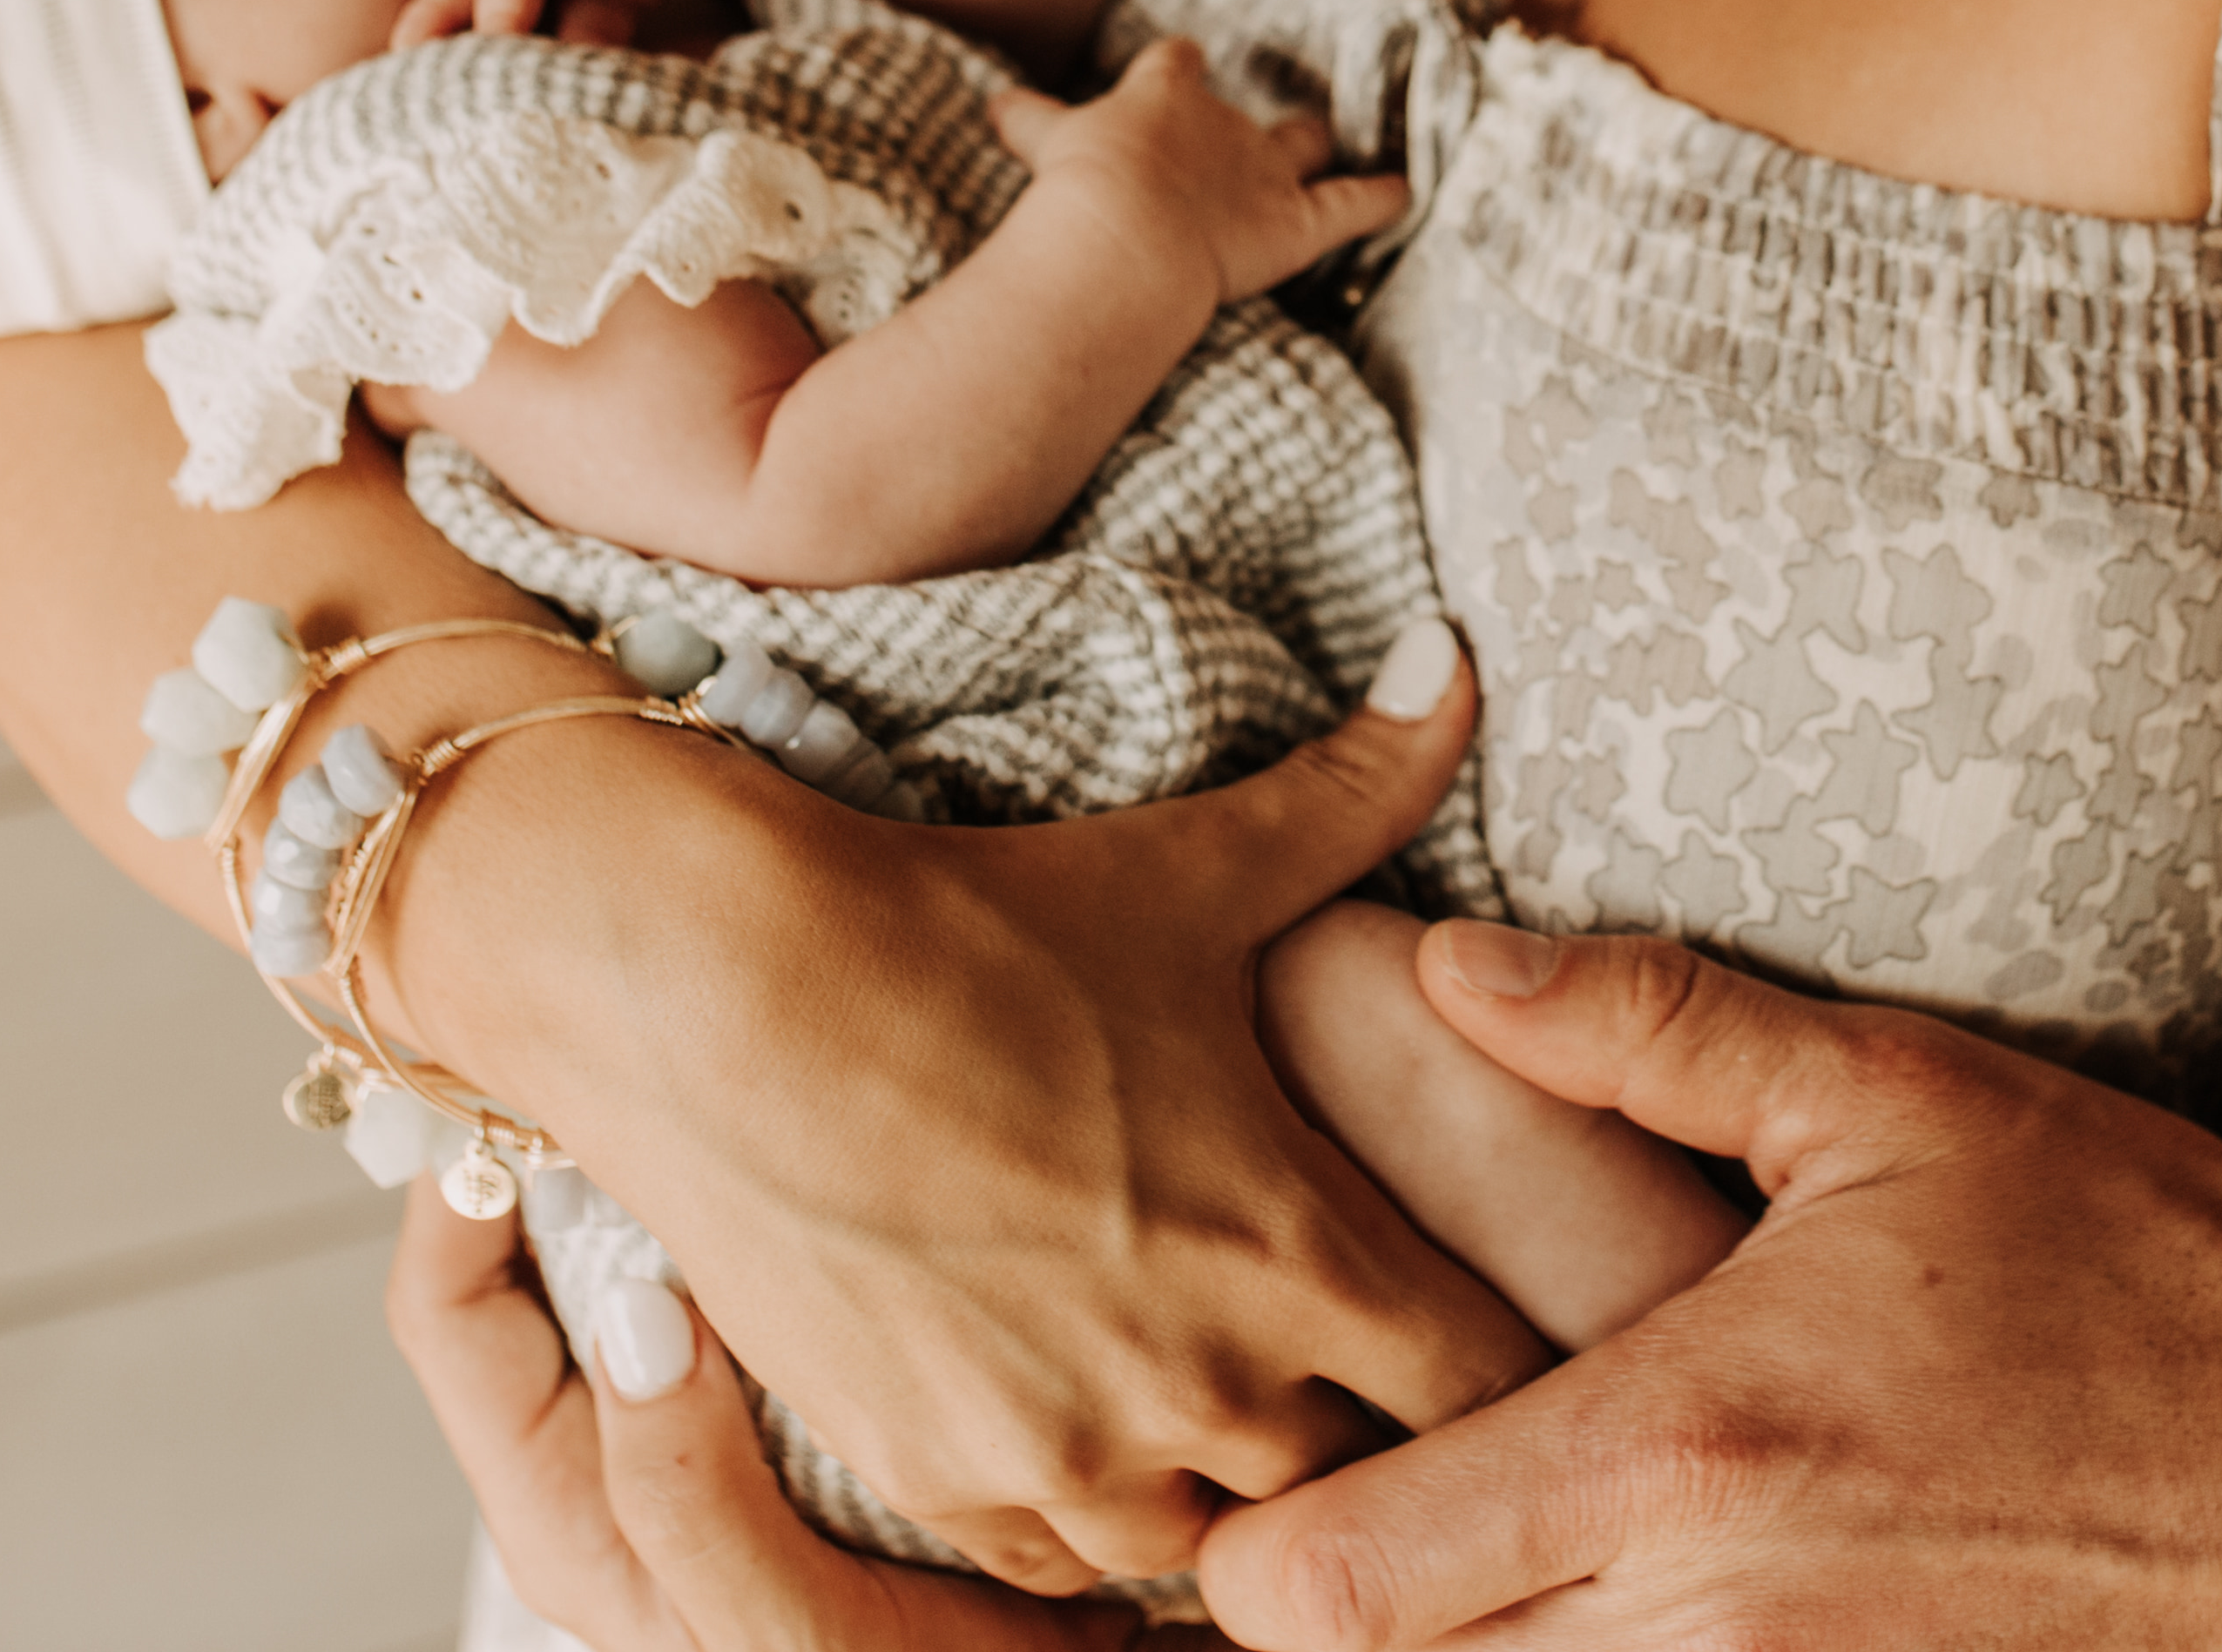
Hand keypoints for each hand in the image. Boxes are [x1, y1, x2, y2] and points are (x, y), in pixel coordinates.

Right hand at [421, 633, 1556, 1595]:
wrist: (718, 995)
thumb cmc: (971, 926)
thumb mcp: (1188, 863)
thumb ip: (1354, 788)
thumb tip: (1450, 661)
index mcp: (1295, 1248)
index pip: (1486, 1389)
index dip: (1503, 1362)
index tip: (1479, 1314)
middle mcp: (1199, 1384)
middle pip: (1356, 1477)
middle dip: (1367, 1424)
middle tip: (1347, 1352)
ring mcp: (1062, 1453)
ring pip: (1208, 1538)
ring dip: (1224, 1474)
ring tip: (1211, 1380)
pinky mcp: (938, 1482)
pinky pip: (1066, 1560)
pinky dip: (1093, 1503)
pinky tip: (1090, 1409)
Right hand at [991, 40, 1406, 307]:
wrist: (1125, 230)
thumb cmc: (1080, 184)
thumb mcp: (1045, 142)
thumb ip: (1028, 121)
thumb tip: (993, 101)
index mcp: (1160, 95)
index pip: (1173, 63)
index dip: (1174, 71)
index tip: (1176, 67)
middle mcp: (1219, 125)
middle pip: (1241, 110)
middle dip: (1243, 125)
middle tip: (1242, 138)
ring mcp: (1265, 173)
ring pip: (1303, 144)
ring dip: (1315, 147)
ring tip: (1326, 145)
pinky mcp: (1299, 223)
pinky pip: (1355, 204)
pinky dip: (1383, 198)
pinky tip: (1406, 192)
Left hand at [1196, 932, 2221, 1651]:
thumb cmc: (2134, 1260)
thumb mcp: (1893, 1097)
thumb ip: (1649, 1029)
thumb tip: (1450, 962)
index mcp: (1680, 1448)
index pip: (1340, 1587)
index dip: (1264, 1550)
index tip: (1283, 1466)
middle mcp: (1707, 1625)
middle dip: (1356, 1623)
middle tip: (1368, 1513)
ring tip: (1493, 1570)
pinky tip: (1632, 1617)